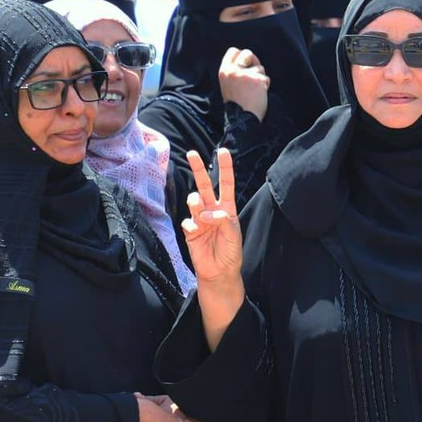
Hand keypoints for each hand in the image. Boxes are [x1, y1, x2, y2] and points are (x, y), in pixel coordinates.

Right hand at [181, 148, 243, 293]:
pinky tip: (197, 233)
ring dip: (197, 204)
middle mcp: (212, 209)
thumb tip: (208, 211)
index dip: (225, 168)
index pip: (226, 184)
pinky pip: (187, 221)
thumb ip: (223, 220)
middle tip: (192, 153)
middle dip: (198, 169)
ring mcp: (199, 218)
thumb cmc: (230, 251)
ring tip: (204, 217)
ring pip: (194, 201)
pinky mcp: (189, 229)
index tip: (223, 151)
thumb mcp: (233, 234)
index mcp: (227, 207)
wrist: (219, 270)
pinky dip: (192, 225)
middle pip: (204, 185)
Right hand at [217, 47, 270, 120]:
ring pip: (259, 67)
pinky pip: (266, 78)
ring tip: (254, 89)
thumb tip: (246, 60)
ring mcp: (245, 75)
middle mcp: (233, 71)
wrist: (241, 118)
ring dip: (260, 77)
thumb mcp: (228, 84)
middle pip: (247, 53)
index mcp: (224, 71)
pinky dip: (265, 85)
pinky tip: (259, 94)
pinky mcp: (257, 80)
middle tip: (255, 73)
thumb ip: (234, 72)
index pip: (233, 51)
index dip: (242, 55)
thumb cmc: (237, 103)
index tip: (246, 62)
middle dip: (254, 61)